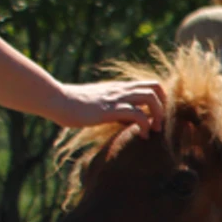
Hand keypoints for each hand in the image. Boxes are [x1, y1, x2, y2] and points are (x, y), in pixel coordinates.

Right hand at [50, 79, 165, 131]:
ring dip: (158, 115)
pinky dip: (145, 125)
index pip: (150, 85)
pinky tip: (141, 136)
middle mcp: (121, 90)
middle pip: (155, 87)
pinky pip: (136, 113)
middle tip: (159, 124)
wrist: (57, 100)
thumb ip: (117, 109)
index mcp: (120, 88)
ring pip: (150, 97)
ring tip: (153, 130)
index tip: (158, 116)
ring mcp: (116, 98)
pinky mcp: (109, 110)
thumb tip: (129, 121)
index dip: (161, 99)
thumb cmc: (76, 106)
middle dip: (164, 106)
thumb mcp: (101, 105)